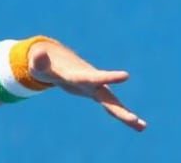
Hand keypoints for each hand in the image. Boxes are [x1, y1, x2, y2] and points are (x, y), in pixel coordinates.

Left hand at [29, 40, 147, 131]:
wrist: (56, 60)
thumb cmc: (44, 65)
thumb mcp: (38, 64)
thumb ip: (39, 61)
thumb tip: (37, 54)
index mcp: (78, 76)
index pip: (94, 78)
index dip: (109, 77)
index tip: (127, 75)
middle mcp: (91, 82)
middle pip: (107, 97)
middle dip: (119, 109)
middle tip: (134, 119)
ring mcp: (95, 89)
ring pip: (113, 104)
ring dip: (126, 115)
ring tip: (143, 126)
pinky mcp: (96, 94)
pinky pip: (111, 108)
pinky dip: (123, 115)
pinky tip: (139, 126)